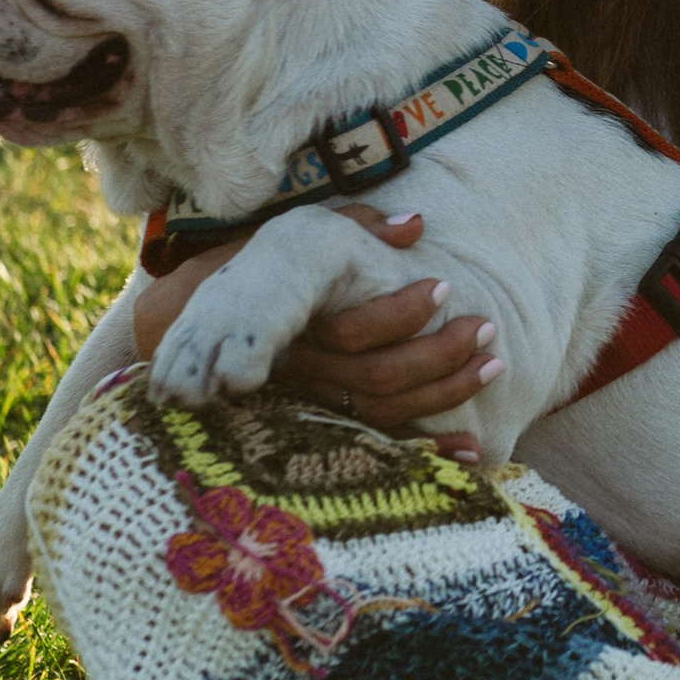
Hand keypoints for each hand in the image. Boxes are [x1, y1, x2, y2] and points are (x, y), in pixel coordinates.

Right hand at [127, 205, 500, 430]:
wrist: (186, 331)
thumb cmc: (249, 273)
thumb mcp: (294, 235)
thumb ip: (352, 225)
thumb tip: (415, 226)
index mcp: (297, 321)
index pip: (349, 330)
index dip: (400, 312)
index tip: (443, 286)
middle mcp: (303, 370)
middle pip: (376, 378)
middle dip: (440, 353)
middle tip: (485, 327)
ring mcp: (311, 403)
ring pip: (382, 414)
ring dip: (445, 394)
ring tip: (492, 364)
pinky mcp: (320, 427)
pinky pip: (379, 449)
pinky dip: (427, 455)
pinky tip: (472, 452)